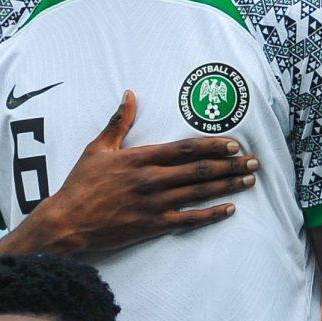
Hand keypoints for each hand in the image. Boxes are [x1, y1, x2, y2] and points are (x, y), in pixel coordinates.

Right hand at [15, 93, 255, 257]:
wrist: (67, 221)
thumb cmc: (81, 184)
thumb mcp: (97, 148)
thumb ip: (118, 123)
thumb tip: (129, 95)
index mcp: (141, 158)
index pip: (186, 149)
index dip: (213, 145)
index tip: (234, 143)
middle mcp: (153, 180)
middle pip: (200, 170)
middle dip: (230, 165)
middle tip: (254, 161)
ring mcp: (155, 204)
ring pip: (199, 192)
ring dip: (228, 185)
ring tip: (249, 180)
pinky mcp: (153, 225)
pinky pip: (189, 220)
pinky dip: (211, 215)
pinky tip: (230, 209)